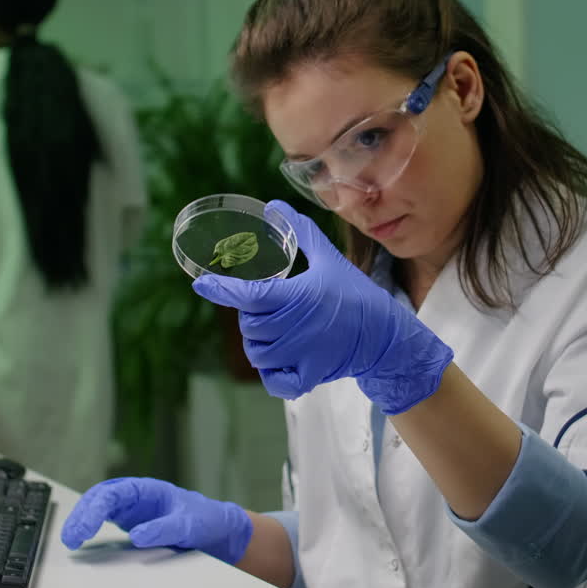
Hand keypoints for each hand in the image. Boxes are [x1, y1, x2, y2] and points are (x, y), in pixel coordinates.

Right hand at [60, 477, 252, 562]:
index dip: (97, 508)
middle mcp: (135, 495)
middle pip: (100, 498)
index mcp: (148, 489)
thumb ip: (164, 529)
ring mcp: (130, 507)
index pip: (114, 493)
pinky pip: (103, 518)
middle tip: (72, 536)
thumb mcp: (188, 525)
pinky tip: (79, 537)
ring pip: (97, 506)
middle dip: (82, 514)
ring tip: (70, 538)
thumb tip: (137, 535)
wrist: (213, 526)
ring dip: (81, 519)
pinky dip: (89, 525)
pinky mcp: (129, 520)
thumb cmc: (203, 518)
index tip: (86, 527)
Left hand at [192, 200, 453, 413]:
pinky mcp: (309, 376)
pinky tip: (279, 360)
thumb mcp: (329, 258)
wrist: (385, 334)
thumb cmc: (355, 294)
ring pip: (257, 353)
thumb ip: (300, 232)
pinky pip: (274, 381)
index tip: (201, 284)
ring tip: (273, 331)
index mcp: (297, 297)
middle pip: (249, 325)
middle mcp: (295, 327)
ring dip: (258, 342)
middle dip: (251, 316)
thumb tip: (274, 206)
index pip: (249, 294)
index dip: (222, 290)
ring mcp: (301, 355)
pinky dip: (271, 373)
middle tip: (268, 309)